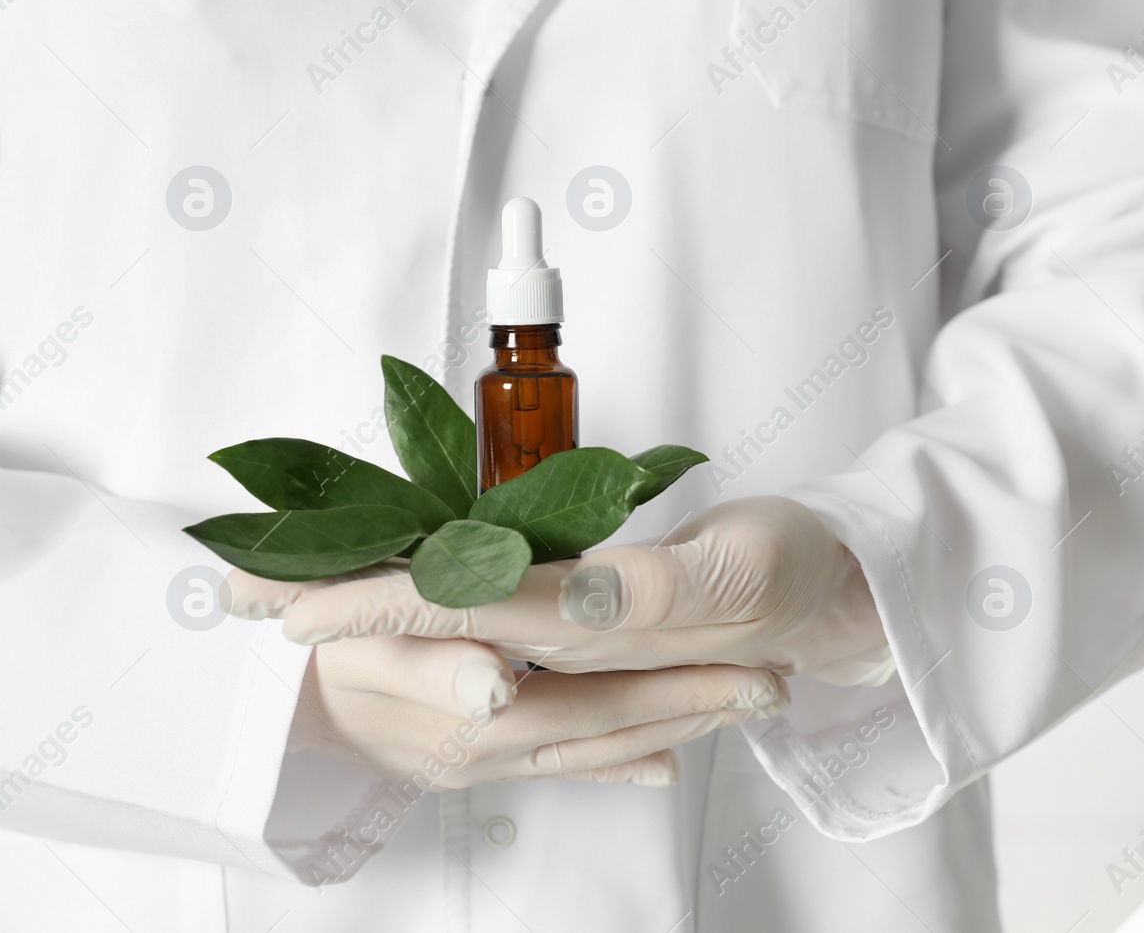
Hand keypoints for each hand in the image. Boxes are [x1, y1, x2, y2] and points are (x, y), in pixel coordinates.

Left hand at [228, 497, 892, 684]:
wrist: (839, 603)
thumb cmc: (794, 572)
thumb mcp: (742, 568)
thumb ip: (661, 586)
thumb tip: (573, 598)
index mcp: (598, 623)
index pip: (461, 614)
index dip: (374, 607)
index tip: (289, 606)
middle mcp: (569, 639)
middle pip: (431, 630)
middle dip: (336, 614)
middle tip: (240, 594)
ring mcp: (576, 637)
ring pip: (455, 632)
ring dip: (371, 617)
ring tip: (288, 603)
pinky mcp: (592, 623)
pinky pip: (504, 633)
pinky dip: (440, 622)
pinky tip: (409, 624)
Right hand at [273, 608, 789, 787]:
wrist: (258, 702)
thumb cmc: (306, 651)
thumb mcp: (354, 651)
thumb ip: (429, 670)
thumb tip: (498, 686)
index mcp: (473, 716)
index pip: (602, 706)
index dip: (675, 690)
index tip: (750, 669)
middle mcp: (492, 747)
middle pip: (618, 728)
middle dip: (697, 706)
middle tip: (773, 687)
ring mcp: (490, 757)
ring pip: (601, 747)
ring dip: (674, 726)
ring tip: (744, 709)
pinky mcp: (483, 755)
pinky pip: (565, 765)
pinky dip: (618, 765)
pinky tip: (663, 766)